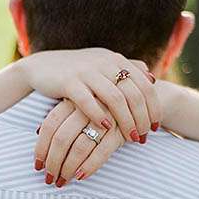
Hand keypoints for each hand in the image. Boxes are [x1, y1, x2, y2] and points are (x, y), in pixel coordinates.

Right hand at [17, 48, 160, 139]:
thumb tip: (152, 78)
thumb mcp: (105, 66)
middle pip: (134, 94)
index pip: (145, 86)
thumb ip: (128, 70)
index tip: (156, 127)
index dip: (154, 108)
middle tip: (143, 137)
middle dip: (142, 118)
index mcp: (117, 61)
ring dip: (126, 121)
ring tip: (130, 138)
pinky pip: (87, 101)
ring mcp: (87, 71)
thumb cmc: (79, 71)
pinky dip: (99, 116)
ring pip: (115, 98)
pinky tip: (106, 129)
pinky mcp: (68, 81)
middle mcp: (105, 63)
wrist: (42, 66)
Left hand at [34, 100, 124, 184]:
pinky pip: (102, 152)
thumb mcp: (80, 104)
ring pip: (80, 147)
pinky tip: (80, 177)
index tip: (37, 165)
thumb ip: (62, 115)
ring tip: (62, 181)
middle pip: (62, 138)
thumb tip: (37, 132)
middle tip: (49, 178)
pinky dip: (89, 166)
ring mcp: (105, 120)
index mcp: (74, 100)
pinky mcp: (121, 131)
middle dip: (53, 162)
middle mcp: (87, 109)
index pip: (50, 125)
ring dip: (68, 168)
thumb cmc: (102, 105)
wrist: (138, 98)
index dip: (41, 147)